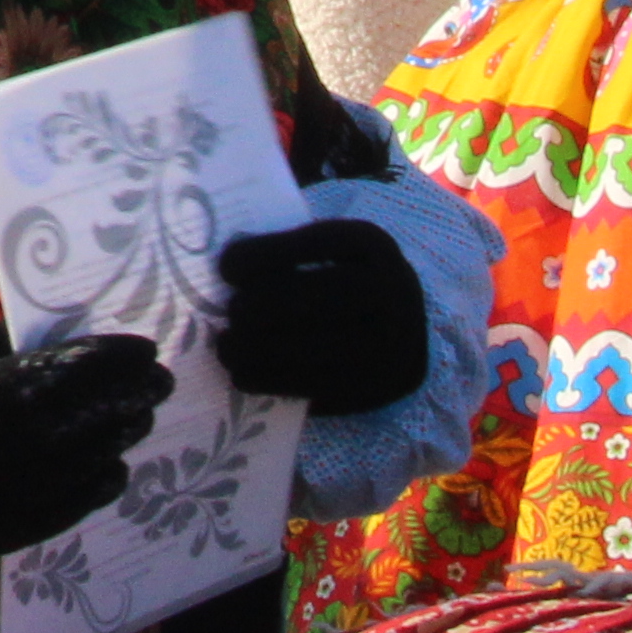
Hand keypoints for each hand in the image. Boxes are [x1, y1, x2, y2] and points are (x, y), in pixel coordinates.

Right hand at [0, 319, 169, 568]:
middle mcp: (26, 447)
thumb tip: (34, 339)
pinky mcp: (14, 527)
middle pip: (97, 416)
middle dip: (132, 396)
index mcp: (3, 394)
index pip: (81, 371)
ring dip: (122, 437)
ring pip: (94, 462)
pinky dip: (101, 486)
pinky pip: (74, 507)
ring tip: (141, 420)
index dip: (117, 357)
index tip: (144, 348)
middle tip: (158, 382)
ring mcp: (23, 494)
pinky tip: (114, 472)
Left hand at [213, 217, 427, 414]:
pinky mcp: (380, 389)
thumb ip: (290, 253)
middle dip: (260, 307)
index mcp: (375, 246)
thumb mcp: (335, 251)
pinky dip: (273, 382)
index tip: (226, 269)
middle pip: (316, 299)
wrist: (407, 326)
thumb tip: (226, 270)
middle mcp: (395, 292)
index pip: (317, 243)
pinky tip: (244, 374)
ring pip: (313, 350)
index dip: (267, 255)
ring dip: (257, 351)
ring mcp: (394, 345)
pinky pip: (318, 388)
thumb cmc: (347, 278)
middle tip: (230, 314)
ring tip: (225, 348)